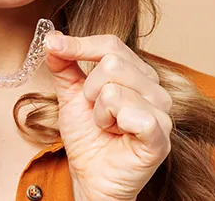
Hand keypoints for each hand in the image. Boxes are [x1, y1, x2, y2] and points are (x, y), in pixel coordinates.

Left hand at [44, 32, 172, 200]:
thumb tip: (53, 38)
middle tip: (95, 110)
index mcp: (135, 71)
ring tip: (107, 125)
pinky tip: (118, 135)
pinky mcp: (160, 136)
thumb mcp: (70, 93)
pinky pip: (131, 113)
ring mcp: (161, 111)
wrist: (90, 176)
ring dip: (99, 112)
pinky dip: (113, 124)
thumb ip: (63, 64)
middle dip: (90, 90)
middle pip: (111, 63)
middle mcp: (154, 86)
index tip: (53, 46)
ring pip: (114, 89)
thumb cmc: (87, 135)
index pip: (110, 44)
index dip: (80, 44)